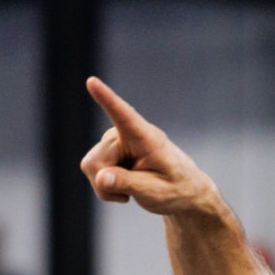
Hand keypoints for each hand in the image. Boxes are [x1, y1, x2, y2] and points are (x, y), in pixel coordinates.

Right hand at [81, 78, 220, 216]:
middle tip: (135, 190)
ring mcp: (114, 140)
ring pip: (92, 166)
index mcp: (147, 138)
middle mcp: (127, 133)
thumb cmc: (175, 189)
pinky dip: (105, 185)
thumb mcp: (154, 193)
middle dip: (109, 182)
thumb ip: (127, 183)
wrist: (182, 190)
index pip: (124, 116)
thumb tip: (100, 177)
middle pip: (97, 161)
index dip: (106, 99)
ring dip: (108, 185)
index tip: (92, 82)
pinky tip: (126, 184)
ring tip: (133, 186)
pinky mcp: (107, 148)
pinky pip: (92, 170)